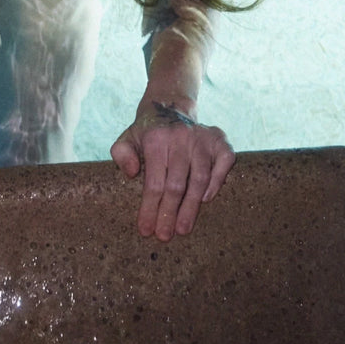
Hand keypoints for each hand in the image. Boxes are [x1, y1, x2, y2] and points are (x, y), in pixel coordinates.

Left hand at [111, 101, 234, 240]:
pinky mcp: (219, 140)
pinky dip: (216, 183)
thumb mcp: (128, 138)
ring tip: (183, 229)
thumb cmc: (148, 132)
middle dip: (169, 214)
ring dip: (191, 207)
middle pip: (176, 184)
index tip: (146, 230)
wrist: (171, 107)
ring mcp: (202, 138)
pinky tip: (205, 200)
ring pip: (198, 179)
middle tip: (164, 236)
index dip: (150, 208)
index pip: (154, 181)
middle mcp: (181, 137)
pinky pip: (222, 164)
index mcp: (156, 138)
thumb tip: (132, 173)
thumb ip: (122, 154)